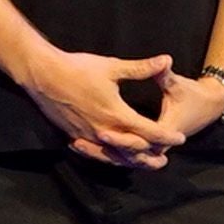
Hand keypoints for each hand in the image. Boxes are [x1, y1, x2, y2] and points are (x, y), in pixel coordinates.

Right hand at [20, 48, 183, 168]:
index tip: (180, 138)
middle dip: (152, 156)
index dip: (167, 136)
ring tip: (142, 163)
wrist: (43, 75)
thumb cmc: (77, 68)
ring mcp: (89, 136)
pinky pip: (97, 153)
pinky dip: (109, 158)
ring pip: (115, 157)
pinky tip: (112, 157)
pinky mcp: (76, 136)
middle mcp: (104, 131)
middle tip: (165, 160)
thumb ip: (141, 68)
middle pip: (135, 151)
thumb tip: (166, 60)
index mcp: (117, 114)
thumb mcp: (112, 66)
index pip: (150, 132)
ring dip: (131, 162)